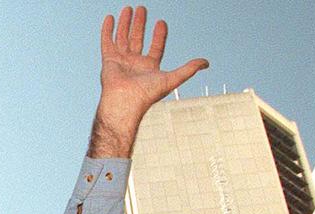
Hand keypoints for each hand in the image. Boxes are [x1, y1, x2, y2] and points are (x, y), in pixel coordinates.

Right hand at [89, 6, 207, 157]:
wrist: (125, 103)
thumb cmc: (147, 94)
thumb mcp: (172, 78)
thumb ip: (188, 69)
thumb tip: (206, 63)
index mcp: (149, 67)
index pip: (156, 47)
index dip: (159, 35)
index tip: (161, 22)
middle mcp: (135, 63)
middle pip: (138, 38)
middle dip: (140, 24)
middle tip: (142, 9)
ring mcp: (121, 61)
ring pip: (123, 37)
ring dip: (125, 23)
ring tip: (128, 8)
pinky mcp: (109, 60)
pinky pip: (107, 42)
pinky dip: (108, 30)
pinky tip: (110, 18)